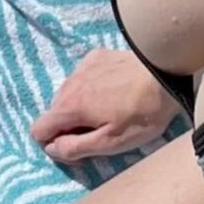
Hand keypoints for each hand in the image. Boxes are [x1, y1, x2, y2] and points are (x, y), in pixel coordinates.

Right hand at [29, 47, 181, 162]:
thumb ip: (75, 147)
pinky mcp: (97, 55)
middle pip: (55, 111)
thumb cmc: (141, 114)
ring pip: (68, 93)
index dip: (54, 144)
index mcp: (70, 106)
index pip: (38, 130)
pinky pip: (83, 76)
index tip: (79, 148)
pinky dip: (91, 86)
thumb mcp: (110, 142)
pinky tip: (114, 89)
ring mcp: (83, 65)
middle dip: (69, 125)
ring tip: (110, 110)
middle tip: (99, 131)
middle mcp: (70, 82)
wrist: (165, 73)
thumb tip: (51, 148)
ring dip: (80, 105)